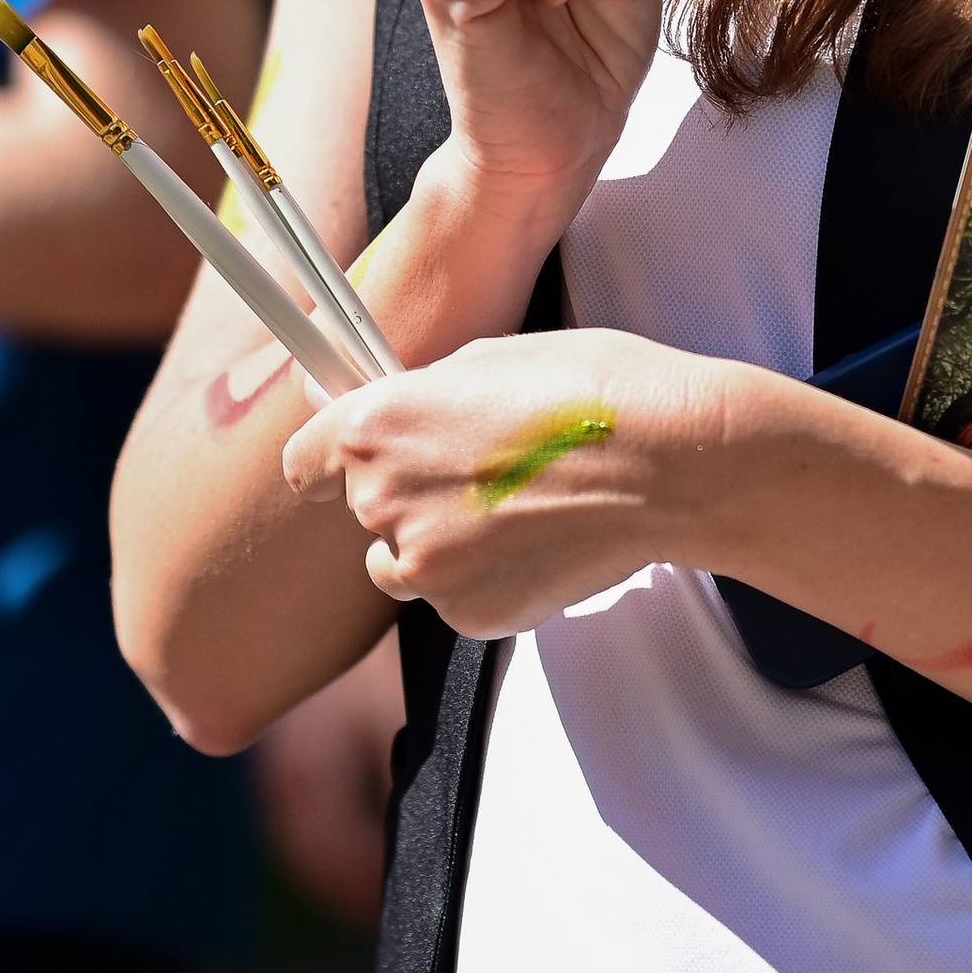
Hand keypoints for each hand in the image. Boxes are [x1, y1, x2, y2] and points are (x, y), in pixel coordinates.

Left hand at [281, 327, 733, 634]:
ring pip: (404, 564)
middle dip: (410, 494)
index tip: (336, 471)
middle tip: (482, 474)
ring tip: (516, 512)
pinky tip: (538, 544)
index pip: (304, 460)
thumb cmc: (594, 391)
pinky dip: (484, 581)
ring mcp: (424, 566)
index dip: (326, 464)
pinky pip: (453, 601)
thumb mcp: (491, 358)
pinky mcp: (467, 614)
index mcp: (378, 425)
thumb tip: (410, 410)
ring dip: (440, 545)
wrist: (667, 462)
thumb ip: (427, 394)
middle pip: (364, 509)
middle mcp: (384, 498)